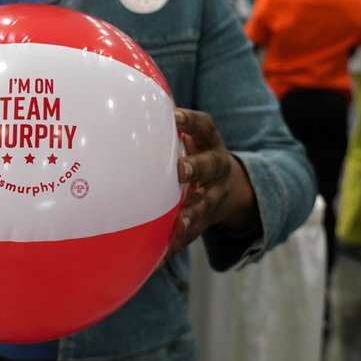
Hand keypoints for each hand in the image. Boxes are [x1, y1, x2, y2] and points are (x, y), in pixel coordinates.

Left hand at [167, 108, 258, 255]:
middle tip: (180, 171)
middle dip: (197, 166)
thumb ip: (168, 130)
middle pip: (211, 164)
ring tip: (180, 225)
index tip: (173, 116)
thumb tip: (124, 104)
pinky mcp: (209, 219)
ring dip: (193, 214)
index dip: (190, 121)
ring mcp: (216, 195)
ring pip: (208, 204)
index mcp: (210, 143)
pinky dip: (176, 244)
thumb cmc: (197, 156)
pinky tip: (159, 255)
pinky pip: (193, 234)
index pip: (203, 126)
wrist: (236, 189)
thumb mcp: (194, 140)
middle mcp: (217, 167)